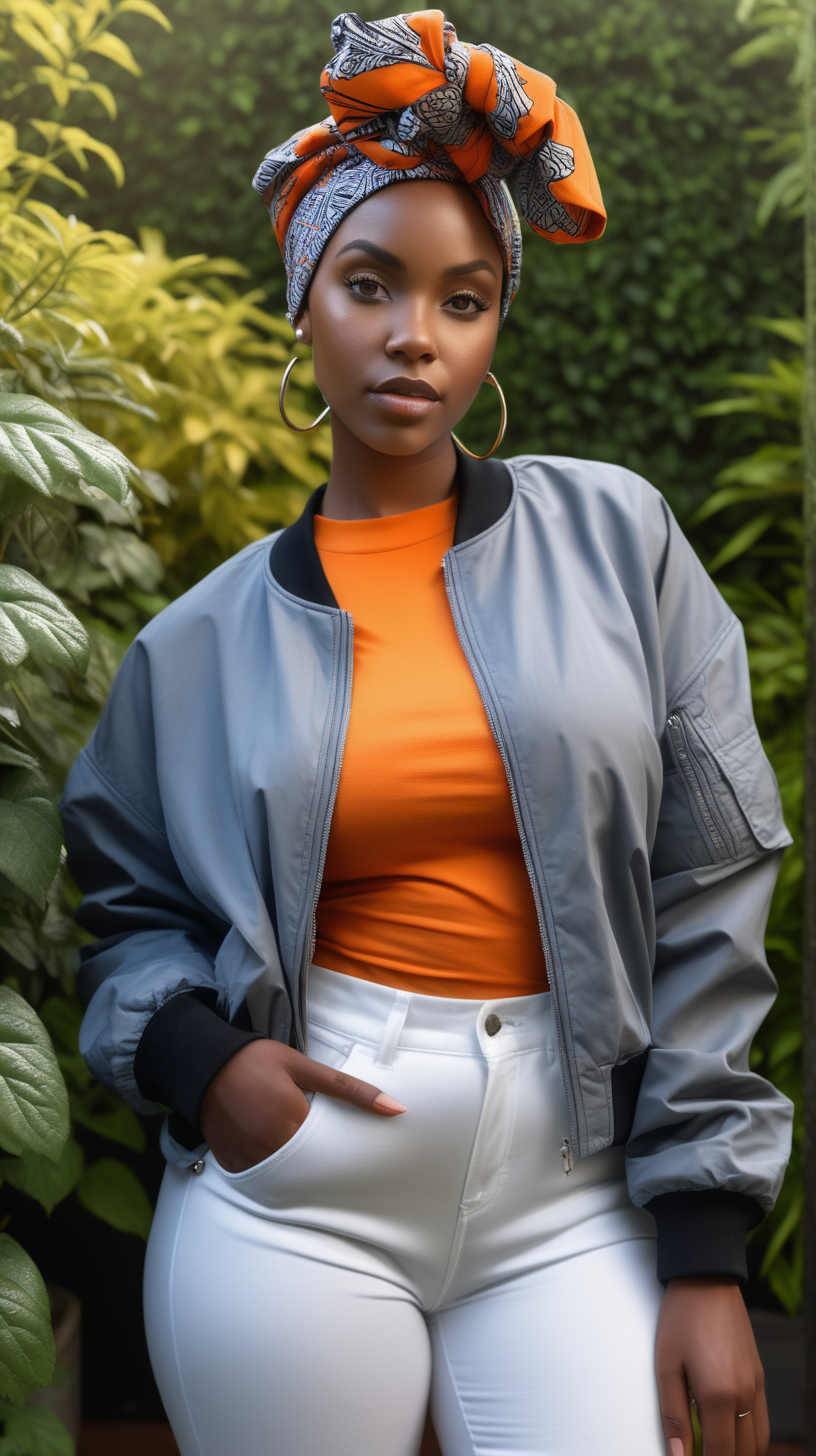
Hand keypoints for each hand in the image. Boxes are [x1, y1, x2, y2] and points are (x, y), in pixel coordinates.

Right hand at [200, 1039, 404, 1172]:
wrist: (203, 1063)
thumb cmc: (257, 1060)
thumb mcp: (303, 1067)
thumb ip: (349, 1090)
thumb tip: (396, 1109)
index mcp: (293, 1122)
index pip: (331, 1150)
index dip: (338, 1145)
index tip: (341, 1140)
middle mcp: (271, 1147)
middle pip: (310, 1166)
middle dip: (317, 1157)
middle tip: (313, 1137)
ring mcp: (249, 1159)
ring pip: (285, 1175)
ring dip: (294, 1163)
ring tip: (287, 1136)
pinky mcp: (233, 1165)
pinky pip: (259, 1176)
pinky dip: (268, 1166)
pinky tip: (267, 1144)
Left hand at [655, 1277, 767, 1455]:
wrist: (707, 1280)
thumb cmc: (681, 1319)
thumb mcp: (666, 1366)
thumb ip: (673, 1415)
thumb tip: (678, 1454)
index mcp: (718, 1395)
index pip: (719, 1454)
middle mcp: (744, 1395)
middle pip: (741, 1454)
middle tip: (699, 1453)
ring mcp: (756, 1386)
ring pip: (757, 1443)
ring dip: (738, 1453)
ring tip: (714, 1449)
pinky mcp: (759, 1377)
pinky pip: (762, 1422)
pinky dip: (750, 1439)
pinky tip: (730, 1435)